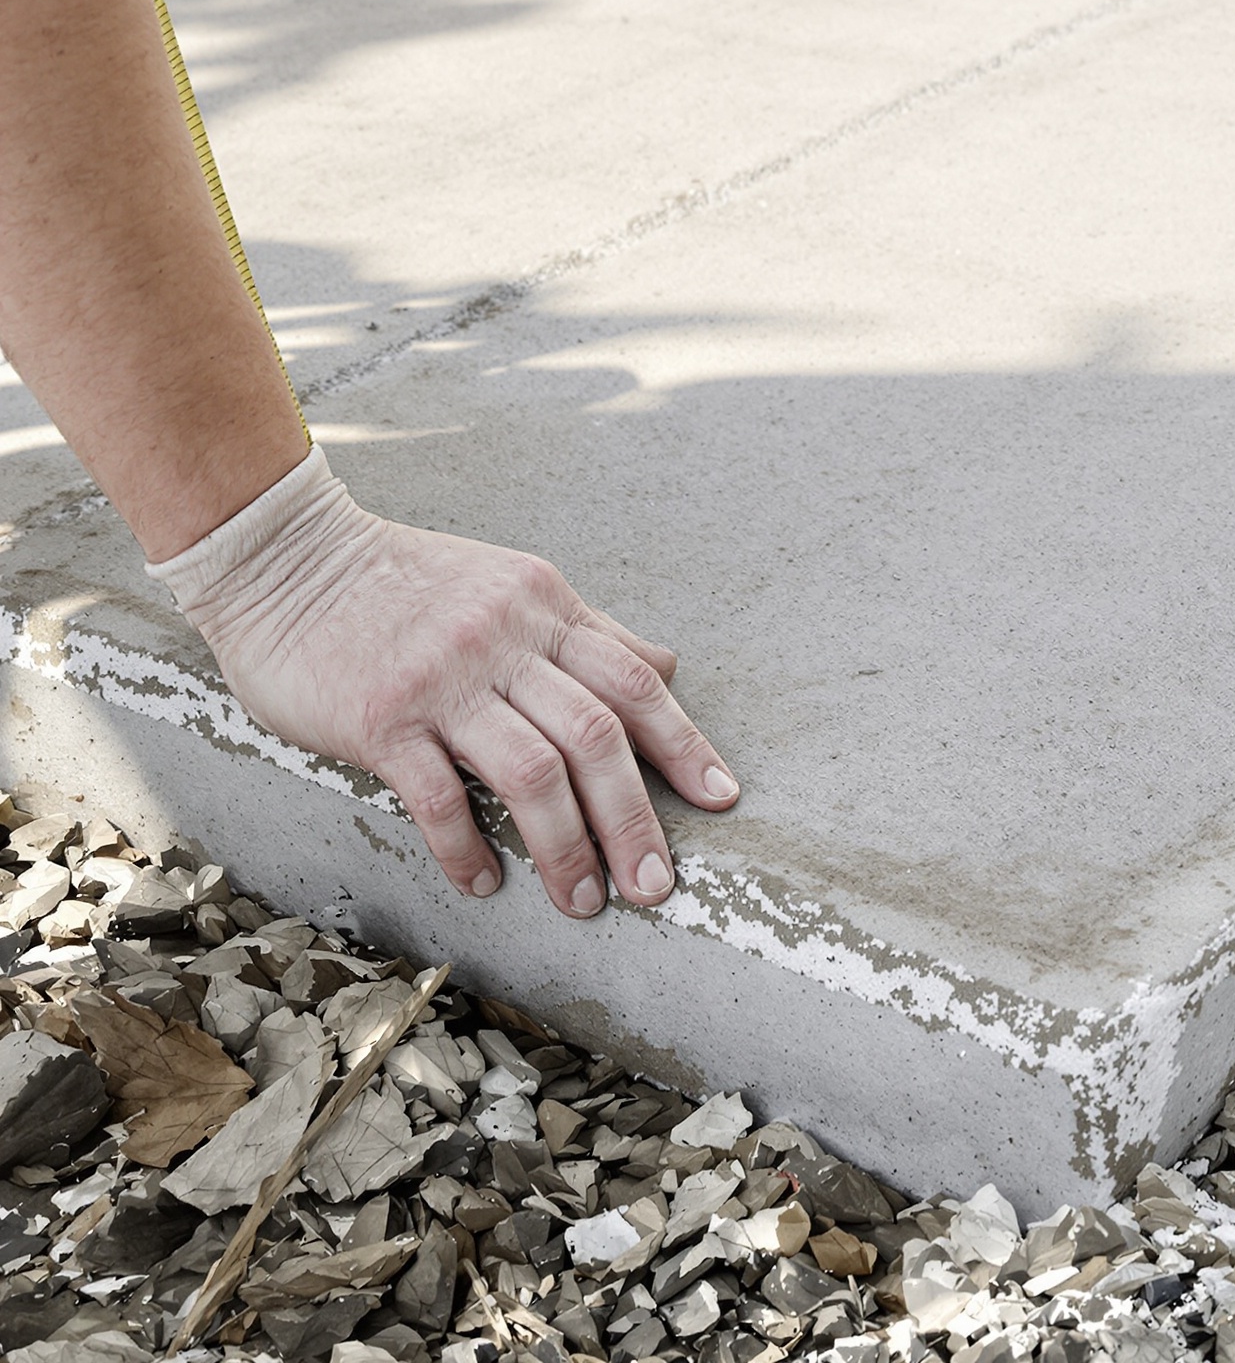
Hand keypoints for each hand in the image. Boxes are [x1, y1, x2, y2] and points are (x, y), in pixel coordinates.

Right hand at [150, 448, 738, 916]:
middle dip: (635, 821)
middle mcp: (505, 640)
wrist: (285, 559)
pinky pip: (441, 797)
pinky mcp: (381, 718)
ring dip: (567, 850)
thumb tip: (664, 670)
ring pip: (534, 775)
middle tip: (656, 886)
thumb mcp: (511, 584)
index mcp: (545, 608)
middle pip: (597, 739)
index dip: (684, 746)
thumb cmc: (405, 583)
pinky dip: (470, 848)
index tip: (720, 799)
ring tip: (584, 903)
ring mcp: (444, 680)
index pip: (637, 683)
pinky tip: (485, 882)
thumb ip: (586, 632)